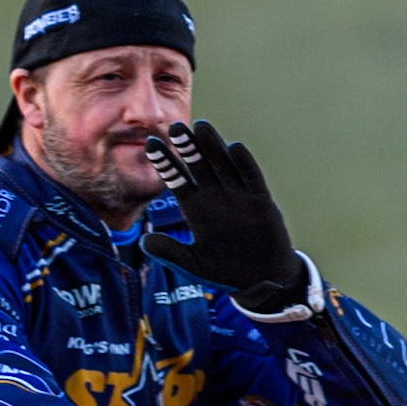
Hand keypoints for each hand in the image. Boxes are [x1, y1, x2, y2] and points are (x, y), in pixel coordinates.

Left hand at [143, 121, 305, 311]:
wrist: (262, 279)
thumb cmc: (225, 271)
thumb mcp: (193, 264)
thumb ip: (170, 252)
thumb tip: (144, 242)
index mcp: (196, 208)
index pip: (177, 179)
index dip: (165, 162)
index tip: (151, 144)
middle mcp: (215, 197)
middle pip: (199, 165)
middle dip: (187, 147)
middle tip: (174, 126)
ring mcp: (238, 196)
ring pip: (223, 165)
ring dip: (213, 147)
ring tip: (201, 127)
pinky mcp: (260, 201)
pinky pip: (251, 178)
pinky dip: (244, 164)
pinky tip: (234, 147)